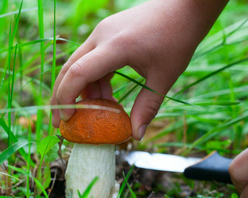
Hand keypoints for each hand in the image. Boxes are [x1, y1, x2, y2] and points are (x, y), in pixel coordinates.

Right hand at [50, 0, 227, 139]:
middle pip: (70, 68)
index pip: (78, 72)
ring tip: (98, 110)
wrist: (185, 7)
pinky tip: (107, 95)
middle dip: (62, 96)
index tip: (67, 119)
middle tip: (62, 121)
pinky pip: (91, 58)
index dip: (66, 97)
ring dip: (84, 89)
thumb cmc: (178, 38)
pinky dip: (94, 79)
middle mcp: (101, 36)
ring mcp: (102, 32)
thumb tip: (136, 135)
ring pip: (80, 64)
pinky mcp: (107, 33)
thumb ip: (148, 107)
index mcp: (115, 46)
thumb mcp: (164, 76)